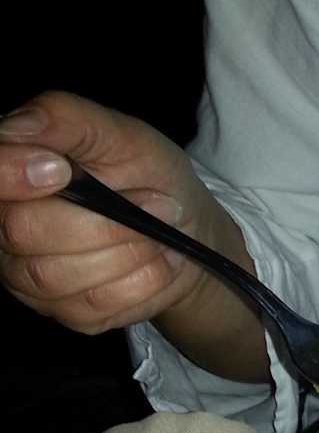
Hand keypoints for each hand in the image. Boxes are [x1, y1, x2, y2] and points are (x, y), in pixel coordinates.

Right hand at [0, 91, 205, 333]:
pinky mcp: (63, 311)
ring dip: (126, 252)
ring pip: (56, 275)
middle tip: (157, 204)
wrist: (186, 230)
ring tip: (161, 233)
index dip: (12, 175)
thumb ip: (69, 120)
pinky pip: (91, 306)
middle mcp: (4, 227)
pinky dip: (139, 282)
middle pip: (22, 231)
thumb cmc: (147, 174)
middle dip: (100, 221)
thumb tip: (20, 124)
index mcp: (11, 173)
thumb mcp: (122, 135)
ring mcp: (28, 276)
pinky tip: (159, 263)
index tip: (61, 171)